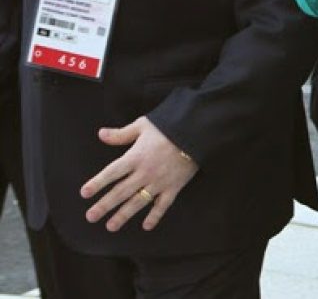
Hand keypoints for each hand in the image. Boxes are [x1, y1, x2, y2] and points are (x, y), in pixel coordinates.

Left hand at [80, 116, 198, 231]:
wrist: (197, 132)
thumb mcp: (143, 126)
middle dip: (104, 205)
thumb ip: (122, 134)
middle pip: (121, 191)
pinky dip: (155, 216)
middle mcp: (145, 172)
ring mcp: (159, 181)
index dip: (98, 183)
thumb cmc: (169, 126)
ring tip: (110, 226)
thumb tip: (101, 134)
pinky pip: (163, 205)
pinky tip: (146, 226)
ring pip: (138, 201)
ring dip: (123, 215)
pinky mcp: (174, 186)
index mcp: (136, 156)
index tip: (84, 193)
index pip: (112, 172)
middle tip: (91, 216)